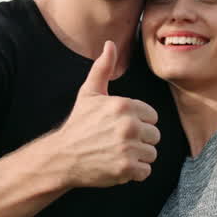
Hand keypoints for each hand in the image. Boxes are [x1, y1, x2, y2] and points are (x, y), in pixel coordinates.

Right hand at [54, 41, 159, 187]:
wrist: (62, 156)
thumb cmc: (78, 124)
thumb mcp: (89, 93)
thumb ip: (103, 68)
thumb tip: (110, 44)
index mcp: (124, 105)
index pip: (152, 116)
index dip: (137, 122)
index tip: (119, 127)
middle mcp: (129, 125)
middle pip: (154, 136)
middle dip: (139, 140)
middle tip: (117, 142)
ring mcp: (128, 148)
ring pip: (151, 154)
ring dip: (137, 157)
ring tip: (116, 153)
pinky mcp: (126, 168)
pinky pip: (145, 171)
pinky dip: (133, 172)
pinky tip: (117, 165)